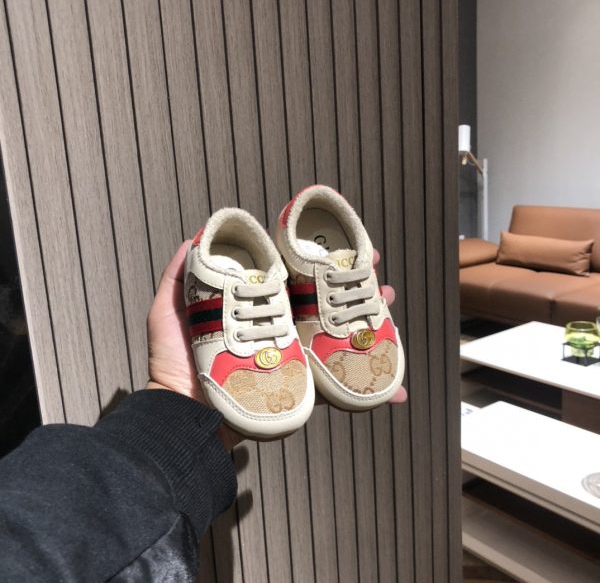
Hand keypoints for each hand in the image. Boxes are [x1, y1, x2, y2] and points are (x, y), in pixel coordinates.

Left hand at [146, 242, 406, 448]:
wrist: (181, 415)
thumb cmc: (172, 364)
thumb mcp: (167, 313)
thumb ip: (177, 277)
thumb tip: (194, 238)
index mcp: (257, 312)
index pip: (294, 282)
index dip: (318, 266)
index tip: (338, 248)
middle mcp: (280, 333)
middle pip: (324, 308)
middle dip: (354, 290)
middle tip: (378, 277)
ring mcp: (291, 361)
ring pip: (337, 340)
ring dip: (371, 326)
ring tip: (388, 306)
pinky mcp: (297, 389)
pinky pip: (337, 388)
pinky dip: (368, 391)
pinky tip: (395, 388)